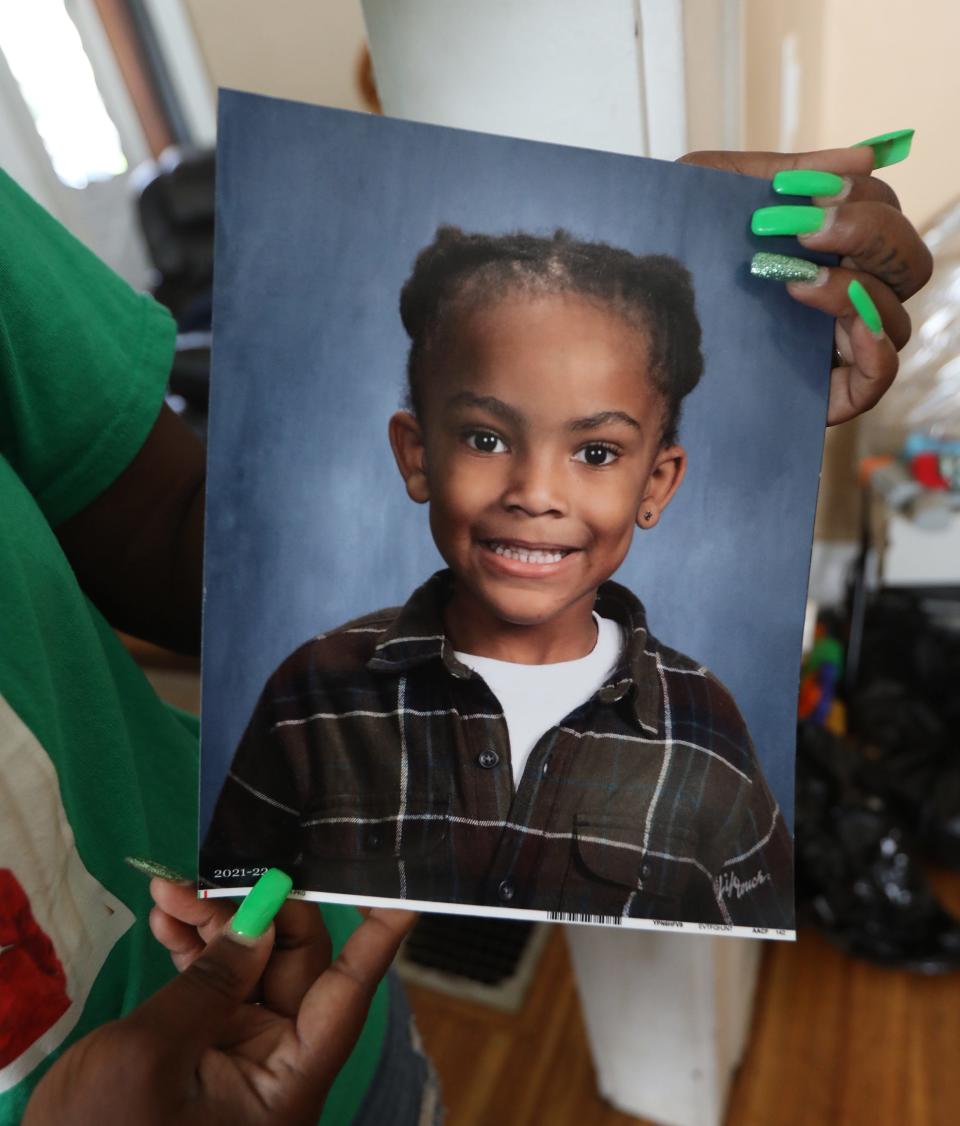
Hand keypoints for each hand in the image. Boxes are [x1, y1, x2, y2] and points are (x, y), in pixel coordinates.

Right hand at [23, 873, 414, 1125]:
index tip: (399, 891)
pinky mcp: (202, 1047)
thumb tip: (261, 919)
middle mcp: (276, 1063)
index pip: (348, 994)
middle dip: (258, 909)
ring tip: (170, 890)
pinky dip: (191, 948)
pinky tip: (166, 917)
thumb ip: (214, 980)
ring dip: (213, 922)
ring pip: (250, 964)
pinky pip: (213, 983)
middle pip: (294, 964)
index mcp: (288, 1081)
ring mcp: (239, 1053)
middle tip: (206, 879)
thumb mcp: (154, 1052)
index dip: (378, 939)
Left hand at [679, 145, 932, 425]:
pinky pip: (879, 375)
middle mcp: (843, 292)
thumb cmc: (672, 242)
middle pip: (905, 263)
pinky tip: (839, 325)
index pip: (886, 215)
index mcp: (827, 244)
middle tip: (808, 232)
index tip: (809, 200)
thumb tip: (868, 156)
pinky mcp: (823, 392)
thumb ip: (788, 174)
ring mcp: (837, 344)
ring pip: (894, 315)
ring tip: (793, 281)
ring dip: (856, 289)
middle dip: (871, 237)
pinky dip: (874, 347)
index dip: (864, 201)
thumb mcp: (718, 192)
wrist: (624, 310)